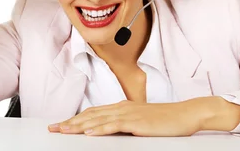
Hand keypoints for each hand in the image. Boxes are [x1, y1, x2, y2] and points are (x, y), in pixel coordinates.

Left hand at [48, 99, 217, 136]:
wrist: (186, 114)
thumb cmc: (167, 120)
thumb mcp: (142, 121)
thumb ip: (126, 124)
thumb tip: (111, 131)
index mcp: (123, 107)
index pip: (94, 113)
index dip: (76, 118)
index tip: (62, 124)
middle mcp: (122, 108)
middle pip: (91, 115)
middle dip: (71, 122)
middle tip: (53, 128)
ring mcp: (129, 114)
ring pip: (98, 119)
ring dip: (79, 125)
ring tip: (64, 130)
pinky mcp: (136, 122)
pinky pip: (114, 125)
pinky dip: (99, 129)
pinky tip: (88, 132)